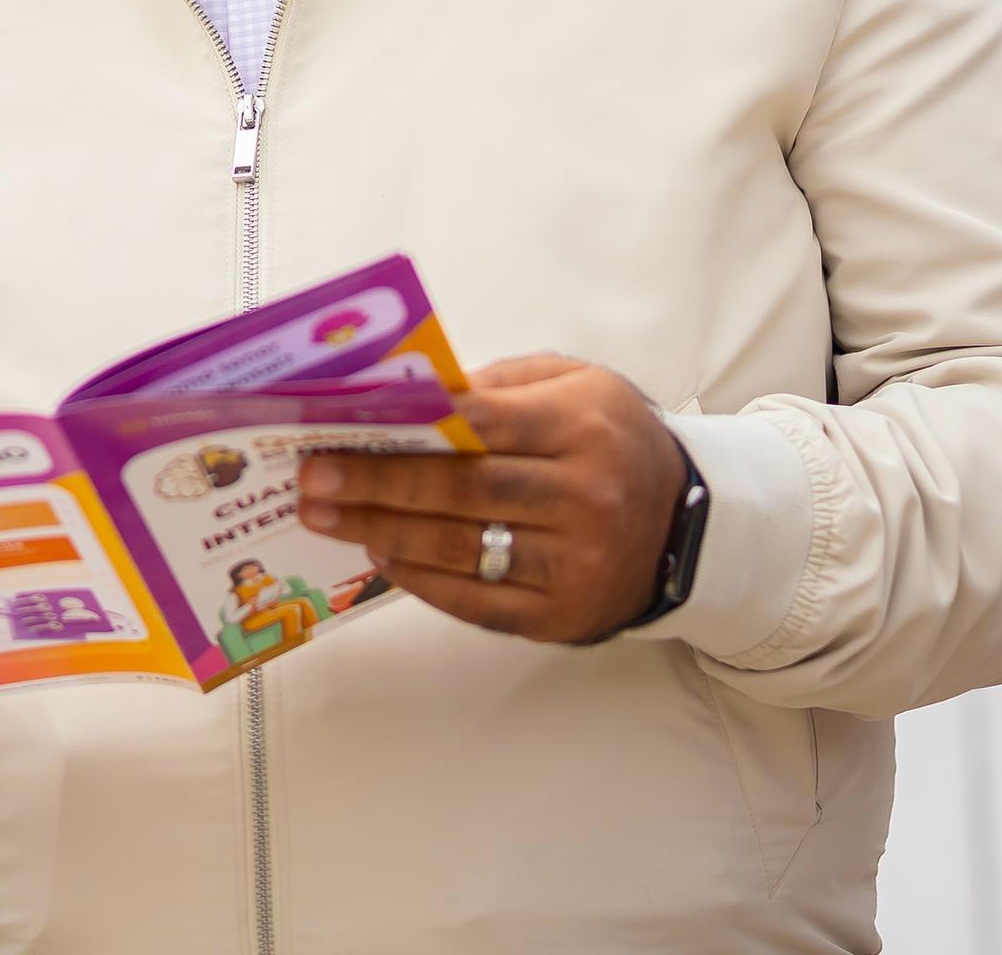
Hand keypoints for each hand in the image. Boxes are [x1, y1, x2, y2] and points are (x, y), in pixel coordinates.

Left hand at [296, 354, 686, 645]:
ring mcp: (578, 563)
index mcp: (583, 425)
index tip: (339, 426)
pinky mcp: (566, 616)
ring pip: (462, 548)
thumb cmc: (611, 441)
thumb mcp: (573, 386)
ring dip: (382, 531)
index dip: (405, 426)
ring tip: (326, 517)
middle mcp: (586, 496)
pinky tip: (380, 556)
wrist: (689, 524)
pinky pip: (479, 602)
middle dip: (375, 483)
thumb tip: (409, 394)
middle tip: (312, 479)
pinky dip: (423, 581)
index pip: (480, 422)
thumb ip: (498, 386)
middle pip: (461, 490)